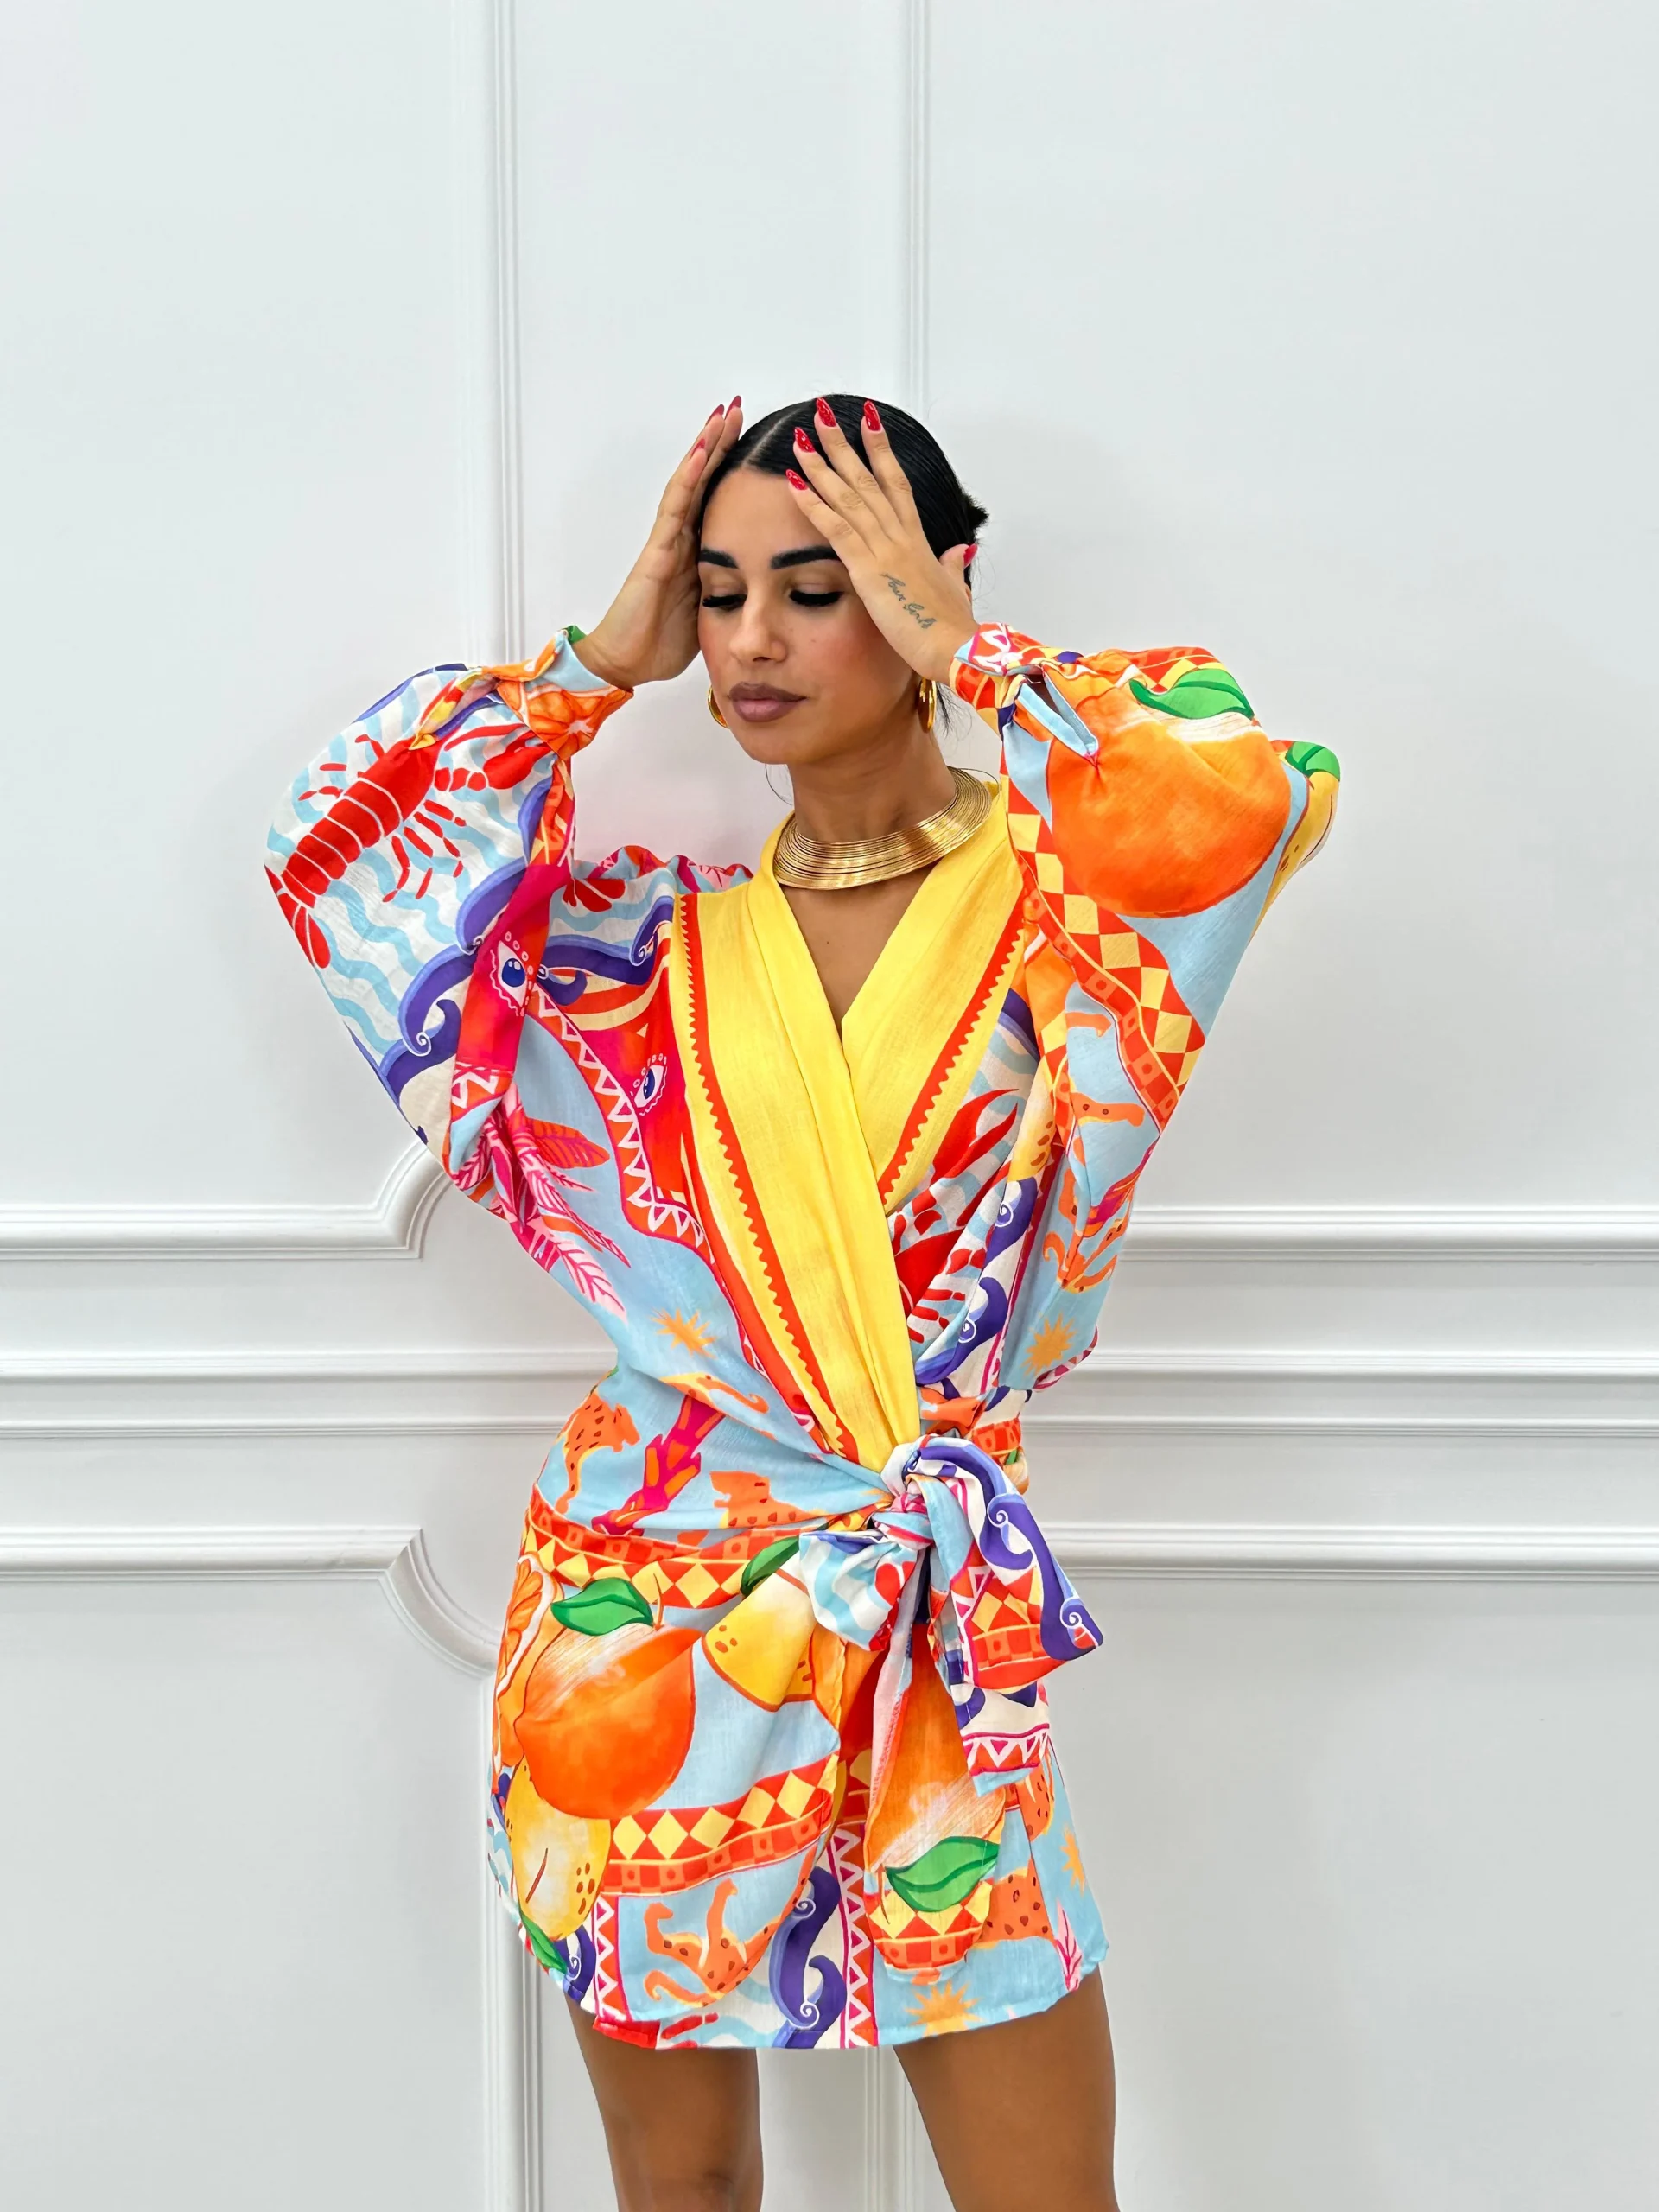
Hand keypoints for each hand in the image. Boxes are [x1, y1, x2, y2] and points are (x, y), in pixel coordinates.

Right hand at [575, 399, 744, 689]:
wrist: (628, 664)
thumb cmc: (662, 643)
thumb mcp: (712, 612)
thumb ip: (731, 592)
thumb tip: (764, 585)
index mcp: (696, 551)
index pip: (717, 498)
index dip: (733, 467)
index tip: (753, 437)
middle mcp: (680, 538)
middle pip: (703, 480)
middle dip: (720, 442)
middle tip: (739, 407)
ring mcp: (667, 541)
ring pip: (689, 483)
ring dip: (705, 446)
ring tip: (722, 414)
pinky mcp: (657, 552)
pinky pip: (675, 507)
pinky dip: (689, 477)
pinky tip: (702, 451)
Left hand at [783, 400, 977, 684]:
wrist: (955, 649)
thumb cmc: (953, 628)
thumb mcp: (955, 589)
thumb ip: (953, 566)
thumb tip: (962, 551)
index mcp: (917, 540)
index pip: (895, 484)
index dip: (880, 451)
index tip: (868, 422)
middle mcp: (900, 536)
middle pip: (867, 478)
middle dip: (844, 443)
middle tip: (823, 412)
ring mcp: (884, 549)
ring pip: (848, 495)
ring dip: (822, 463)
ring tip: (801, 435)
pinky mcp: (868, 569)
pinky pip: (836, 527)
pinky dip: (813, 503)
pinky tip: (794, 481)